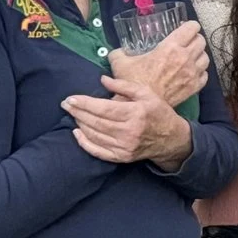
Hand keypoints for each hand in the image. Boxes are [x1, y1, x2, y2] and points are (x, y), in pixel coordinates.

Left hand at [64, 77, 195, 167]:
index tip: (70, 98)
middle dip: (77, 112)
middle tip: (65, 104)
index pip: (103, 109)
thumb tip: (102, 80)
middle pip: (96, 121)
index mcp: (135, 113)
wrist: (171, 139)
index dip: (84, 103)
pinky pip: (97, 151)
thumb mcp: (146, 94)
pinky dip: (84, 142)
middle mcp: (128, 131)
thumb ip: (124, 86)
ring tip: (73, 114)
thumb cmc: (158, 113)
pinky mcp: (121, 157)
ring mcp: (124, 146)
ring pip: (94, 135)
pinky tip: (77, 133)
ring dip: (80, 124)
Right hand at [108, 22, 208, 106]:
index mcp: (171, 47)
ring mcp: (192, 73)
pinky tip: (192, 72)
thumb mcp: (120, 62)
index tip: (185, 27)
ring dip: (199, 55)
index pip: (191, 28)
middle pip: (201, 41)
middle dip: (195, 38)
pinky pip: (205, 74)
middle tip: (187, 41)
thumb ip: (120, 52)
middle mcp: (185, 57)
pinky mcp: (195, 87)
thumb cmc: (132, 82)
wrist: (142, 105)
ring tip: (191, 56)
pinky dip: (201, 71)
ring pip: (206, 57)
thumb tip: (118, 51)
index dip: (190, 26)